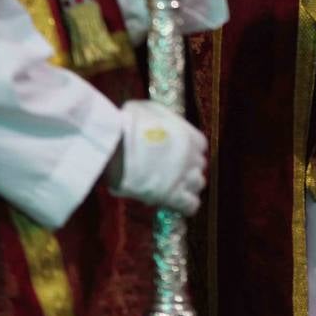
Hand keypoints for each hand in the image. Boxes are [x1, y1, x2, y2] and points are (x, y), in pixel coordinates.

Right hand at [107, 100, 207, 214]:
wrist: (114, 145)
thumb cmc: (127, 123)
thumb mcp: (147, 109)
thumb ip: (159, 118)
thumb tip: (156, 123)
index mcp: (190, 136)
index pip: (200, 147)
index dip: (189, 152)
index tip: (175, 156)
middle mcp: (192, 157)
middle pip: (199, 166)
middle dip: (188, 169)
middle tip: (170, 173)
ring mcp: (184, 177)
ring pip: (198, 185)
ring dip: (187, 187)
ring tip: (171, 188)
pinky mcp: (173, 196)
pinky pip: (191, 206)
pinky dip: (185, 206)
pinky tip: (173, 203)